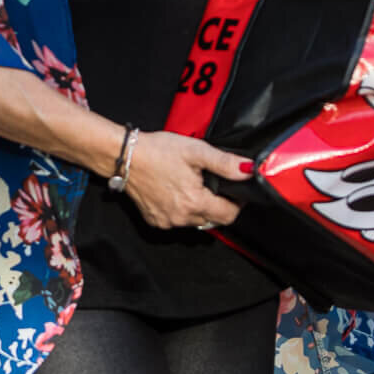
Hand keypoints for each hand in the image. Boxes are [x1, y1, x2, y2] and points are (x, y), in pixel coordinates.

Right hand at [120, 131, 252, 230]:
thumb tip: (248, 170)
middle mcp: (181, 218)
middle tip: (213, 184)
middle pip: (213, 220)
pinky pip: (177, 221)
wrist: (124, 156)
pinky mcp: (155, 220)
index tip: (234, 190)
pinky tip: (176, 193)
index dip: (237, 202)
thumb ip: (224, 163)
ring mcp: (167, 221)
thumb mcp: (195, 151)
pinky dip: (182, 211)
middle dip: (219, 205)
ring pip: (196, 221)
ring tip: (193, 186)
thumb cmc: (157, 151)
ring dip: (200, 208)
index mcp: (195, 202)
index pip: (229, 215)